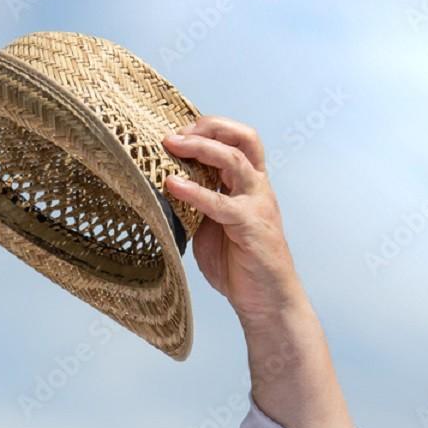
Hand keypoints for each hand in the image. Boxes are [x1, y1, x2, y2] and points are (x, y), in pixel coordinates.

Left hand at [162, 116, 308, 329]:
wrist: (266, 300)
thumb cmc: (238, 265)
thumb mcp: (210, 228)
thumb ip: (196, 207)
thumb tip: (162, 193)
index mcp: (248, 185)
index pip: (236, 141)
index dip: (209, 130)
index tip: (176, 132)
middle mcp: (257, 187)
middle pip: (242, 138)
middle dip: (210, 127)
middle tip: (174, 132)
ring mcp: (257, 204)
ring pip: (234, 160)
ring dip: (201, 148)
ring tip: (171, 145)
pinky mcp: (251, 225)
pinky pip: (221, 202)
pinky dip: (195, 191)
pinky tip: (173, 185)